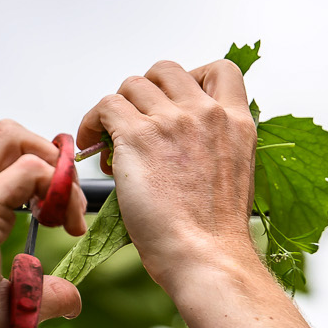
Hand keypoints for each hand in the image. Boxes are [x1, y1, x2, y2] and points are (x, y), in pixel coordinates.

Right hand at [0, 121, 84, 327]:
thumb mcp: (8, 309)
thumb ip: (39, 294)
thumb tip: (71, 296)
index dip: (28, 164)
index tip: (56, 206)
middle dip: (41, 147)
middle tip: (65, 194)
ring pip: (5, 136)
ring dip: (48, 159)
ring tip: (65, 206)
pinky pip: (23, 173)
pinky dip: (52, 185)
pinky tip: (61, 222)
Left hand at [77, 59, 258, 294]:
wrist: (206, 257)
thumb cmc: (216, 235)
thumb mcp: (234, 177)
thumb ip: (214, 149)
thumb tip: (181, 147)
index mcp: (237, 123)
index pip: (221, 71)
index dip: (192, 78)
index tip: (174, 101)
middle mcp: (206, 114)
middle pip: (167, 71)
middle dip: (147, 92)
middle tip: (136, 122)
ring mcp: (172, 121)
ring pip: (132, 86)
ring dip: (117, 109)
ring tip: (110, 142)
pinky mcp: (138, 136)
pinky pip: (105, 107)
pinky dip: (92, 122)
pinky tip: (91, 144)